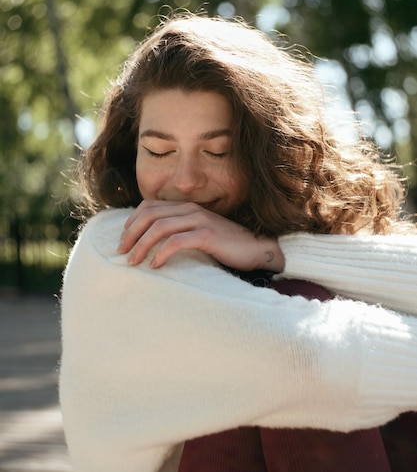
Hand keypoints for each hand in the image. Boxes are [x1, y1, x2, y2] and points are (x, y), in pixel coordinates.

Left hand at [118, 200, 283, 271]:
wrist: (257, 247)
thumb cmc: (226, 244)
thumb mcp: (198, 233)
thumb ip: (179, 231)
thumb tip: (152, 243)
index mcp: (185, 207)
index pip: (148, 206)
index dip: (131, 222)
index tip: (124, 241)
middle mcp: (190, 209)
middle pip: (149, 215)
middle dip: (131, 234)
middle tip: (122, 253)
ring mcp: (199, 220)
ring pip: (160, 227)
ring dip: (142, 245)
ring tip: (134, 262)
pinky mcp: (208, 234)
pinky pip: (177, 241)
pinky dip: (162, 253)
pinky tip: (156, 265)